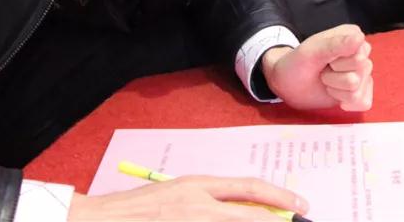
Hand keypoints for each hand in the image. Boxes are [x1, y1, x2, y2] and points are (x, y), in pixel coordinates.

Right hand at [68, 175, 306, 219]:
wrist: (103, 218)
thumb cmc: (142, 207)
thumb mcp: (181, 193)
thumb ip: (212, 199)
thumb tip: (248, 206)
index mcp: (199, 186)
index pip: (249, 188)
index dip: (279, 197)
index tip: (299, 205)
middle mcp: (198, 204)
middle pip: (250, 212)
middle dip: (279, 218)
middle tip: (299, 218)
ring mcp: (191, 221)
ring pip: (237, 221)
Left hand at [262, 24, 372, 111]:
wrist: (288, 83)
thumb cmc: (298, 63)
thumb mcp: (312, 51)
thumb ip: (336, 44)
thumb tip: (359, 37)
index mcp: (353, 35)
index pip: (360, 56)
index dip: (339, 63)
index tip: (326, 60)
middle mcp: (361, 53)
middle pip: (360, 74)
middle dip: (335, 78)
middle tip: (323, 71)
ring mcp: (362, 73)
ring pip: (358, 91)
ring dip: (336, 90)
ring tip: (326, 81)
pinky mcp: (360, 91)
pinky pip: (364, 103)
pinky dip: (347, 103)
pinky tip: (336, 96)